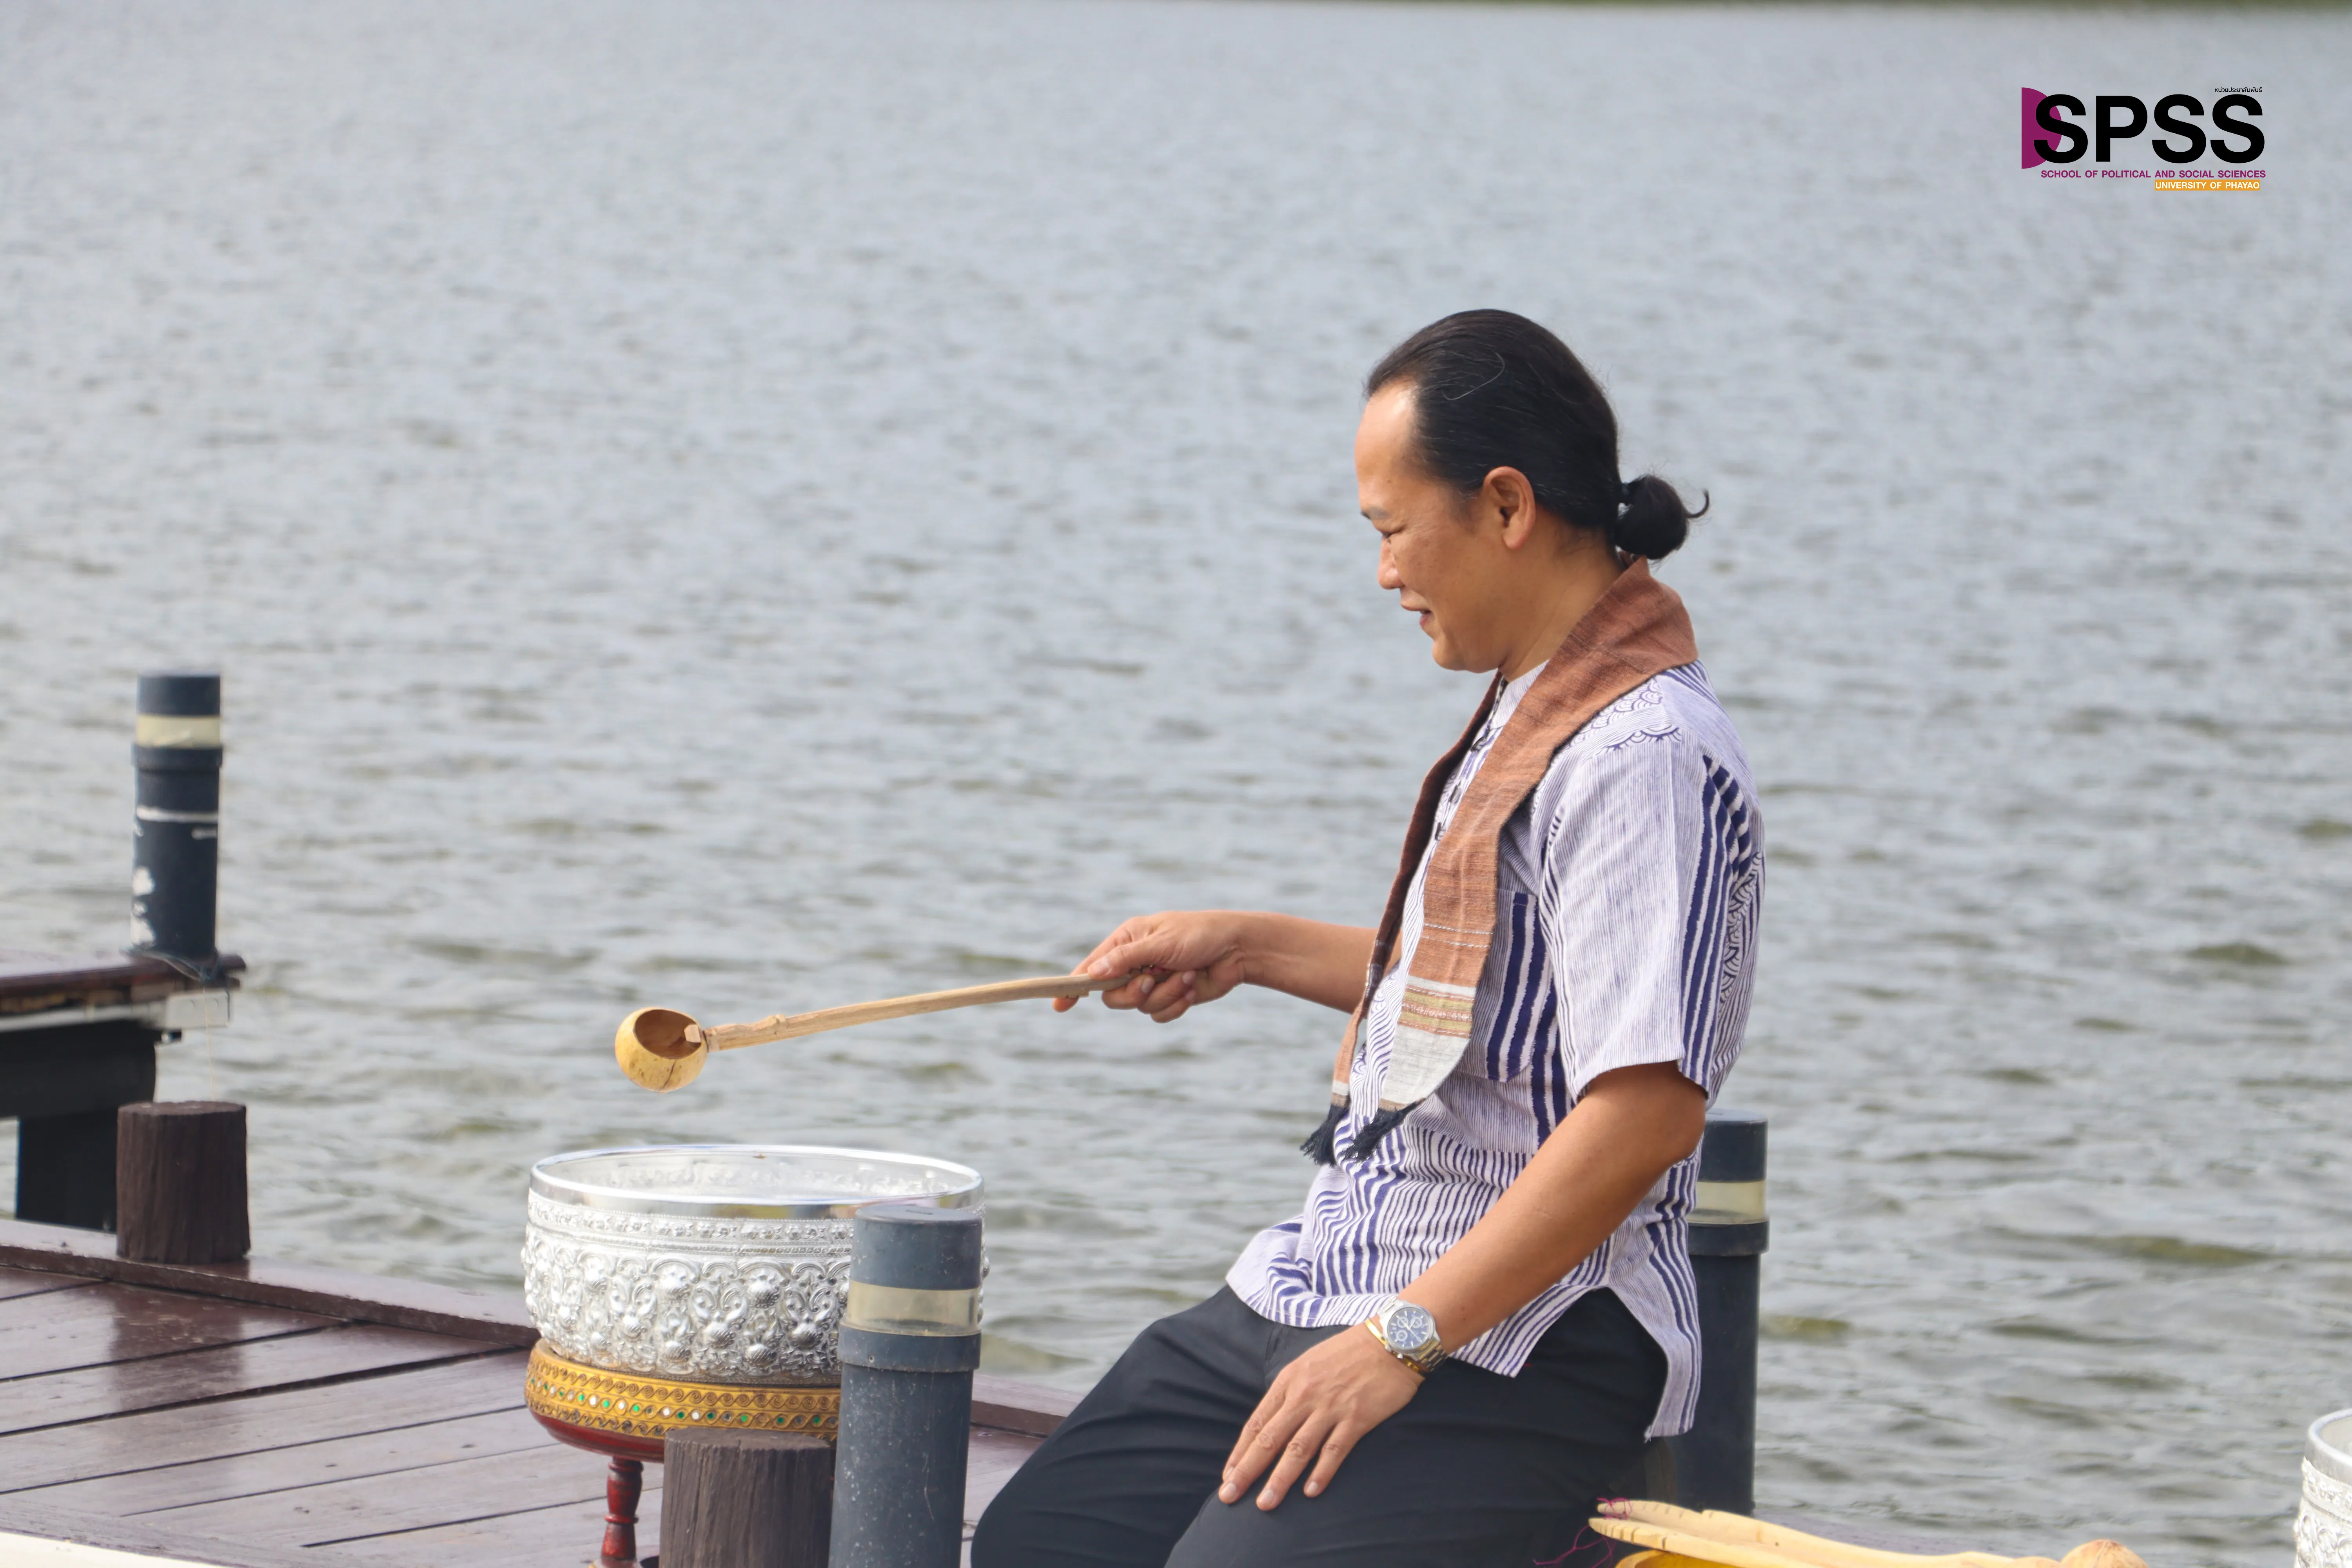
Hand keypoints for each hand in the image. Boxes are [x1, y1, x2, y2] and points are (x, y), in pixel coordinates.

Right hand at [1057, 911, 1253, 1022]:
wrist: (1238, 949)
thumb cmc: (1200, 934)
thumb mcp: (1160, 941)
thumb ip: (1126, 958)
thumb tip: (1092, 974)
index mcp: (1127, 941)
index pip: (1092, 966)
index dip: (1074, 985)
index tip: (1059, 1005)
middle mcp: (1135, 963)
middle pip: (1112, 995)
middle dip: (1133, 992)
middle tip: (1152, 980)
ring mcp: (1152, 982)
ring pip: (1139, 1007)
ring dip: (1165, 994)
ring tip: (1185, 974)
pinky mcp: (1170, 997)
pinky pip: (1160, 1015)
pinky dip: (1176, 1003)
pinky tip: (1192, 986)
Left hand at [1218, 1322, 1421, 1509]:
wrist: (1391, 1340)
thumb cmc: (1348, 1352)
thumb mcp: (1308, 1363)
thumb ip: (1290, 1392)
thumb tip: (1273, 1421)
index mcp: (1289, 1381)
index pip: (1257, 1423)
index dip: (1240, 1452)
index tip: (1228, 1476)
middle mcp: (1304, 1395)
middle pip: (1270, 1439)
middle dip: (1247, 1471)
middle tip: (1229, 1496)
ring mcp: (1330, 1407)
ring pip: (1298, 1449)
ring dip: (1279, 1479)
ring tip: (1266, 1503)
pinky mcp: (1357, 1417)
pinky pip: (1335, 1449)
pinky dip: (1322, 1472)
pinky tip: (1311, 1491)